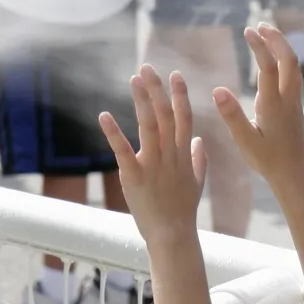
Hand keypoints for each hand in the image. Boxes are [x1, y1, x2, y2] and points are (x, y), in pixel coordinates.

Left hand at [99, 66, 207, 244]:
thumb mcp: (196, 183)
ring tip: (135, 79)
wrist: (172, 235)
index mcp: (183, 154)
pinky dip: (113, 132)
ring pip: (148, 126)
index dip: (180, 95)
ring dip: (142, 100)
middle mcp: (170, 155)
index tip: (175, 74)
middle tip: (148, 67)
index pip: (184, 117)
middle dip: (157, 89)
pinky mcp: (134, 176)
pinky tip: (104, 115)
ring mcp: (153, 164)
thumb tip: (199, 141)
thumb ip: (198, 160)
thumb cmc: (183, 211)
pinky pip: (122, 150)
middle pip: (165, 115)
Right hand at [212, 25, 303, 189]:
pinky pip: (294, 74)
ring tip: (268, 34)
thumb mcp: (245, 141)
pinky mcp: (295, 106)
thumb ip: (232, 115)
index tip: (248, 31)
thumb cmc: (267, 160)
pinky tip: (276, 58)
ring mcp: (294, 101)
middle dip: (276, 39)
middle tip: (259, 25)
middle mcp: (287, 99)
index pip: (269, 68)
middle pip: (289, 60)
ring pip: (294, 66)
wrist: (293, 173)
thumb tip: (218, 90)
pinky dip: (285, 59)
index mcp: (273, 105)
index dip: (260, 47)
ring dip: (283, 47)